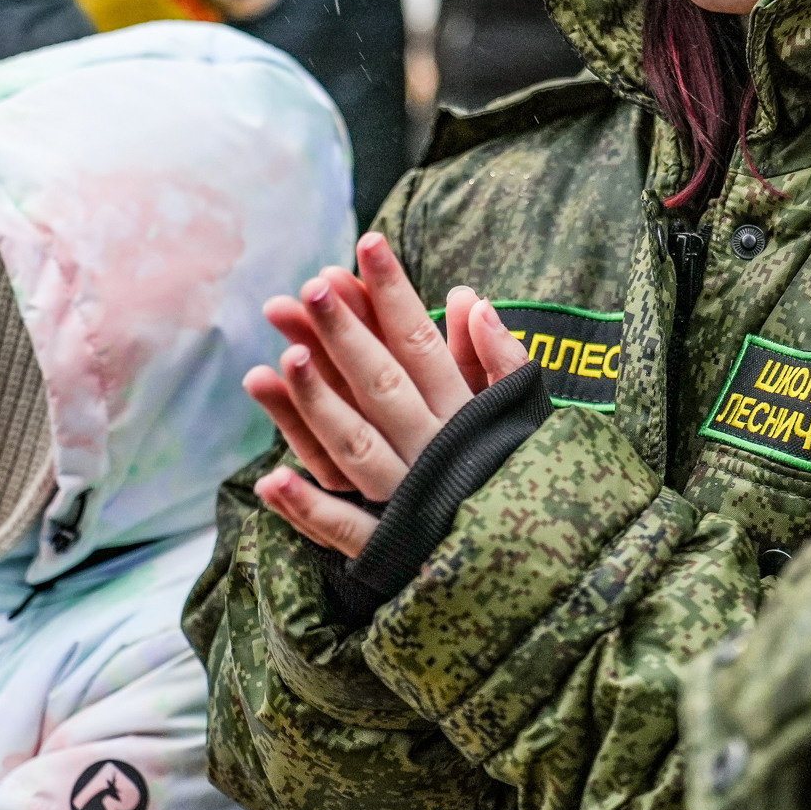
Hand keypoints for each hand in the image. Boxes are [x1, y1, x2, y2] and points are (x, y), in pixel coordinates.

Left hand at [244, 233, 530, 557]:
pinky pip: (345, 529)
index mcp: (464, 414)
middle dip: (344, 334)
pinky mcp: (390, 548)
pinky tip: (269, 480)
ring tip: (281, 359)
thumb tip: (469, 297)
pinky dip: (308, 509)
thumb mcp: (523, 414)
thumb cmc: (524, 478)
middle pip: (380, 384)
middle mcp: (433, 451)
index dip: (392, 292)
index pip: (421, 342)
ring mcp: (409, 500)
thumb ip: (499, 359)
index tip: (367, 243)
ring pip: (354, 447)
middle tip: (310, 286)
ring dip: (317, 406)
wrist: (540, 566)